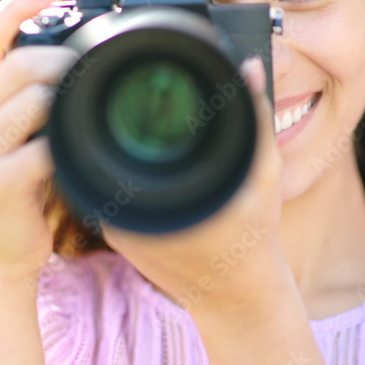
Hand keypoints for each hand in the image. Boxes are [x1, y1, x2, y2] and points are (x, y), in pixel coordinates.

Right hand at [0, 0, 78, 282]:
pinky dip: (72, 142)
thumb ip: (20, 92)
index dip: (17, 5)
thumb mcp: (3, 131)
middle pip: (19, 62)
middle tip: (94, 65)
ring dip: (72, 98)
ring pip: (36, 98)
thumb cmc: (10, 184)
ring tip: (92, 107)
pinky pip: (47, 145)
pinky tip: (83, 147)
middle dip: (64, 57)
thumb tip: (70, 47)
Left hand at [100, 57, 288, 314]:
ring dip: (114, 142)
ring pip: (102, 166)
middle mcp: (128, 211)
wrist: (236, 299)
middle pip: (104, 145)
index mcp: (159, 197)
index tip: (126, 81)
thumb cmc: (253, 239)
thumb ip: (255, 118)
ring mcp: (116, 226)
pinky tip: (137, 155)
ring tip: (126, 114)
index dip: (122, 106)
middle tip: (121, 86)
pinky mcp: (116, 233)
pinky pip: (110, 185)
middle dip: (115, 116)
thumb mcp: (261, 175)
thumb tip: (250, 66)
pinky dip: (121, 167)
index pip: (120, 137)